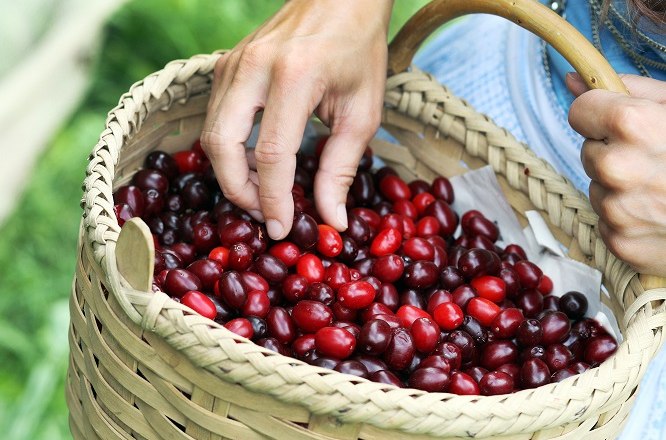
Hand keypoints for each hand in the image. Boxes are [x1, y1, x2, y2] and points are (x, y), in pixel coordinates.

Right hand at [201, 0, 392, 238]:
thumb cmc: (359, 52)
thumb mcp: (362, 112)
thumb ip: (342, 169)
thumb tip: (331, 219)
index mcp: (295, 76)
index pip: (273, 154)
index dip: (274, 200)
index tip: (281, 228)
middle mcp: (254, 66)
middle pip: (223, 146)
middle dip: (239, 190)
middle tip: (265, 213)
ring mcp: (233, 62)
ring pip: (212, 134)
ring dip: (232, 172)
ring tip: (264, 191)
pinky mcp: (226, 65)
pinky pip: (216, 117)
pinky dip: (230, 148)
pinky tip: (258, 162)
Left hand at [568, 73, 665, 275]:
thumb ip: (630, 89)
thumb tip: (574, 80)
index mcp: (631, 125)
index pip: (579, 112)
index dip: (601, 114)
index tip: (619, 121)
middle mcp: (616, 168)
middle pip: (589, 151)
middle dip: (615, 151)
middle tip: (658, 158)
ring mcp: (617, 210)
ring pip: (598, 187)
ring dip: (621, 186)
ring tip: (663, 187)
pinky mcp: (621, 242)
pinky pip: (608, 220)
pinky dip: (628, 217)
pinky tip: (660, 213)